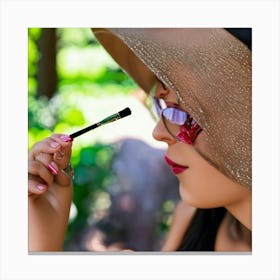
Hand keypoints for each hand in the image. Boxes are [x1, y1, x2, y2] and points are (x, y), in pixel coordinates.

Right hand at [28, 134, 72, 250]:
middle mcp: (33, 171)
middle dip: (50, 146)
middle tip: (60, 147)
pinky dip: (36, 183)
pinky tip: (43, 190)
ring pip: (33, 162)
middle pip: (37, 149)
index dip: (56, 139)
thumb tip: (67, 141)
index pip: (47, 147)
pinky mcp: (18, 190)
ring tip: (49, 186)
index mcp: (45, 169)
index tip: (68, 138)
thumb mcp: (64, 182)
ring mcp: (24, 179)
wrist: (47, 233)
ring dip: (46, 172)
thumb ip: (63, 162)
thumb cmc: (57, 210)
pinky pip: (24, 177)